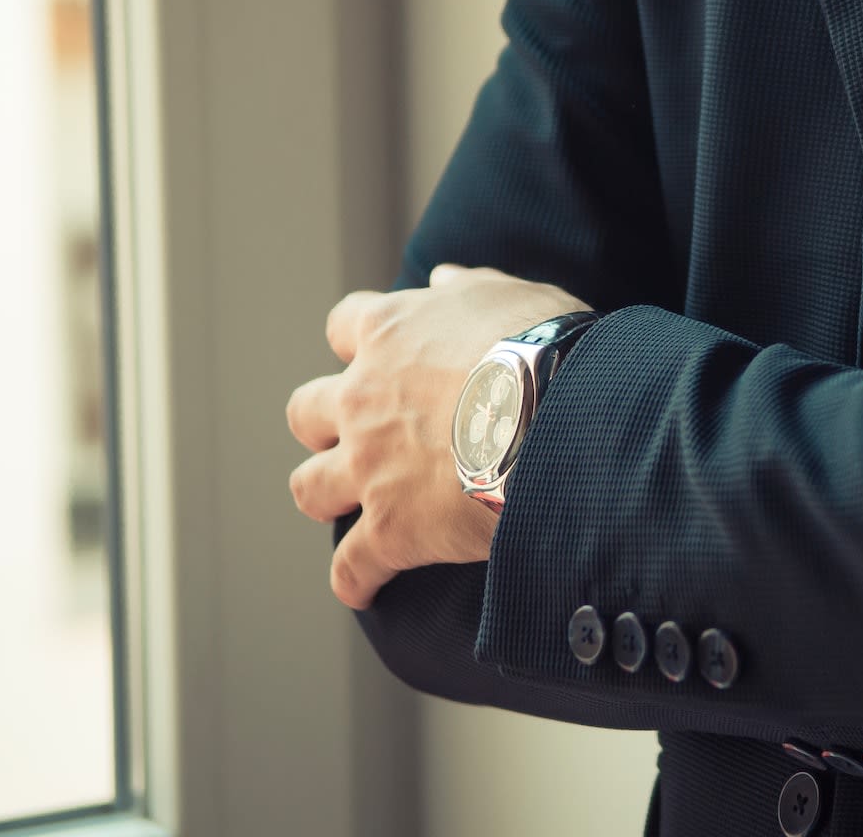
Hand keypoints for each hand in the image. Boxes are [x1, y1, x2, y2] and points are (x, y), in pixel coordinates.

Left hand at [286, 263, 589, 608]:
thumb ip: (470, 287)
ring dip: (327, 495)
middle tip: (358, 435)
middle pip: (306, 411)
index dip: (359, 343)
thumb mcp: (514, 295)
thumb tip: (441, 276)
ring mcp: (368, 465)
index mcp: (392, 332)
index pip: (345, 325)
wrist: (556, 415)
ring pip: (309, 486)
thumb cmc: (545, 346)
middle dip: (324, 425)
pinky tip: (365, 587)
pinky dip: (355, 579)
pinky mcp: (390, 529)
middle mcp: (363, 398)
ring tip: (350, 506)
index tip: (377, 356)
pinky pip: (350, 567)